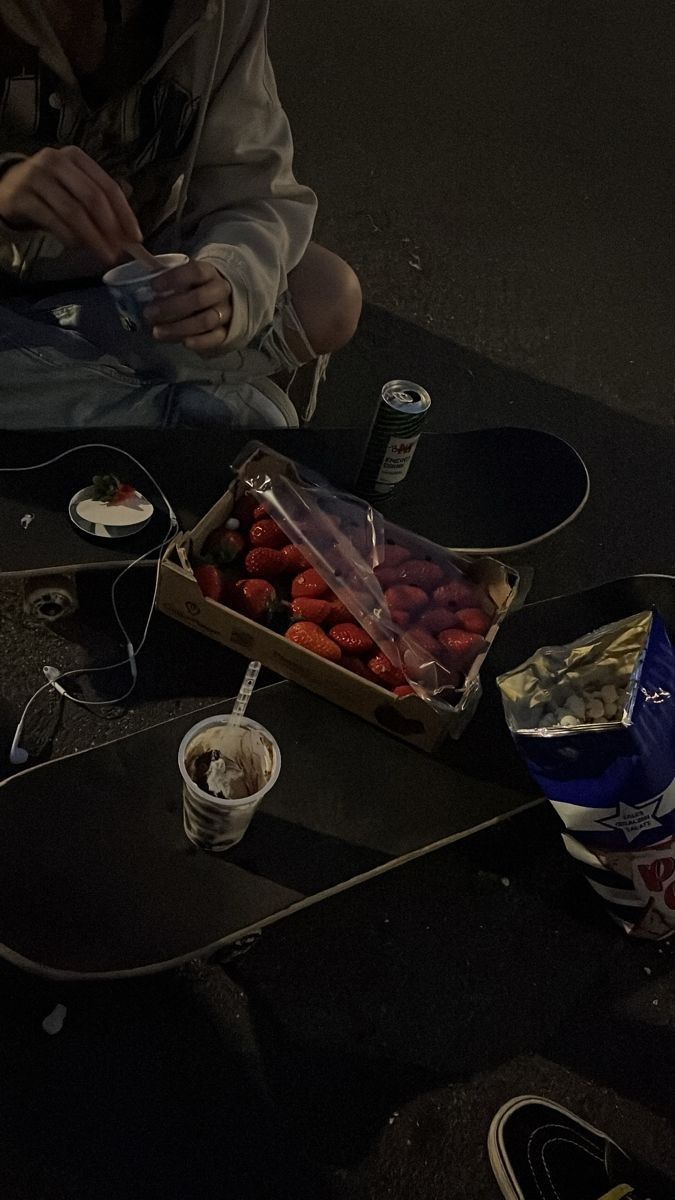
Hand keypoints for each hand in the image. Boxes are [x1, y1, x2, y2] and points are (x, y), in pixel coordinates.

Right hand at [0, 145, 141, 264]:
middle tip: (117, 251)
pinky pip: (53, 221)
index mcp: (76, 157)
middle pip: (92, 197)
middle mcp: (56, 161)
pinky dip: (69, 237)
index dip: (125, 214)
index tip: (135, 238)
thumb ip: (101, 203)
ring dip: (92, 237)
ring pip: (73, 211)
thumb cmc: (50, 191)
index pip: (108, 186)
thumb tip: (128, 232)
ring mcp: (37, 177)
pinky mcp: (22, 196)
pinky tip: (77, 247)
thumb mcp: (75, 187)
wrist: (8, 188)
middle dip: (109, 228)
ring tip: (102, 253)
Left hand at [144, 260, 232, 353]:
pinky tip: (184, 343)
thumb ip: (167, 278)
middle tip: (149, 313)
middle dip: (171, 307)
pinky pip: (215, 338)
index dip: (173, 279)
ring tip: (157, 332)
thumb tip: (143, 276)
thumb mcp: (185, 276)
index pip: (194, 272)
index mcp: (209, 273)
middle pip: (199, 299)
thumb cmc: (195, 287)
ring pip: (205, 320)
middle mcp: (221, 291)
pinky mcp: (228, 331)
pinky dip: (200, 342)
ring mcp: (226, 312)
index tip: (153, 287)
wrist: (223, 301)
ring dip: (179, 327)